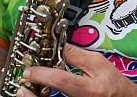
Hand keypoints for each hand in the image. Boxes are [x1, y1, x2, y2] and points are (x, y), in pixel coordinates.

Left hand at [17, 44, 136, 96]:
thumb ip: (77, 54)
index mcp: (88, 88)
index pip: (61, 81)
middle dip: (32, 93)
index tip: (30, 69)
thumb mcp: (98, 63)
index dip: (43, 74)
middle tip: (23, 81)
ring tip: (23, 90)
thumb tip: (59, 45)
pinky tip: (34, 94)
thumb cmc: (112, 82)